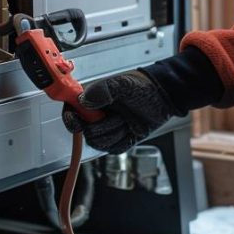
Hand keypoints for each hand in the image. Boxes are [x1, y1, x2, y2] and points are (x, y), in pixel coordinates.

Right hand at [61, 70, 176, 153]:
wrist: (163, 99)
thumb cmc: (143, 87)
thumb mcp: (123, 84)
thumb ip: (103, 89)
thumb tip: (84, 100)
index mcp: (91, 98)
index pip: (70, 111)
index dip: (71, 119)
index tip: (77, 122)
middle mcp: (95, 115)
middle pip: (84, 132)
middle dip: (102, 126)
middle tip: (117, 116)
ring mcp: (106, 129)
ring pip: (98, 143)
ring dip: (115, 132)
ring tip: (126, 120)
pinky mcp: (116, 141)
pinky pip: (112, 149)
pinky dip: (123, 141)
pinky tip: (131, 130)